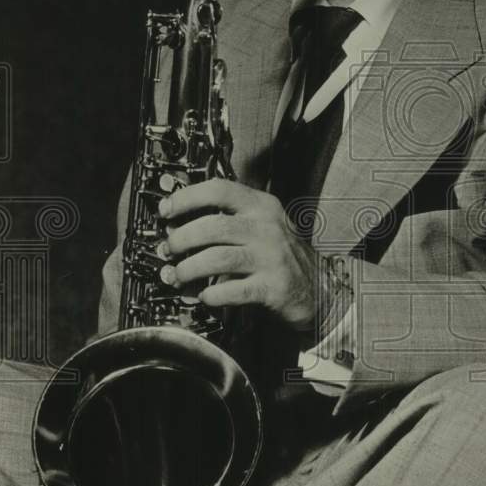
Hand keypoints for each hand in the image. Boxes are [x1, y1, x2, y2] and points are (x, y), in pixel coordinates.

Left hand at [157, 179, 320, 331]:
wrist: (319, 287)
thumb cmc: (281, 256)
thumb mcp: (262, 225)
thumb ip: (228, 219)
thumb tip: (178, 223)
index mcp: (262, 207)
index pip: (220, 190)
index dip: (187, 198)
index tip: (166, 210)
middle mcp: (268, 229)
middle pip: (214, 225)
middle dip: (182, 238)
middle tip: (168, 249)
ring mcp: (271, 258)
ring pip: (218, 257)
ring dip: (189, 268)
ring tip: (177, 275)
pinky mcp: (272, 287)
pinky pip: (233, 289)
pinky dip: (212, 294)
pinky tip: (205, 295)